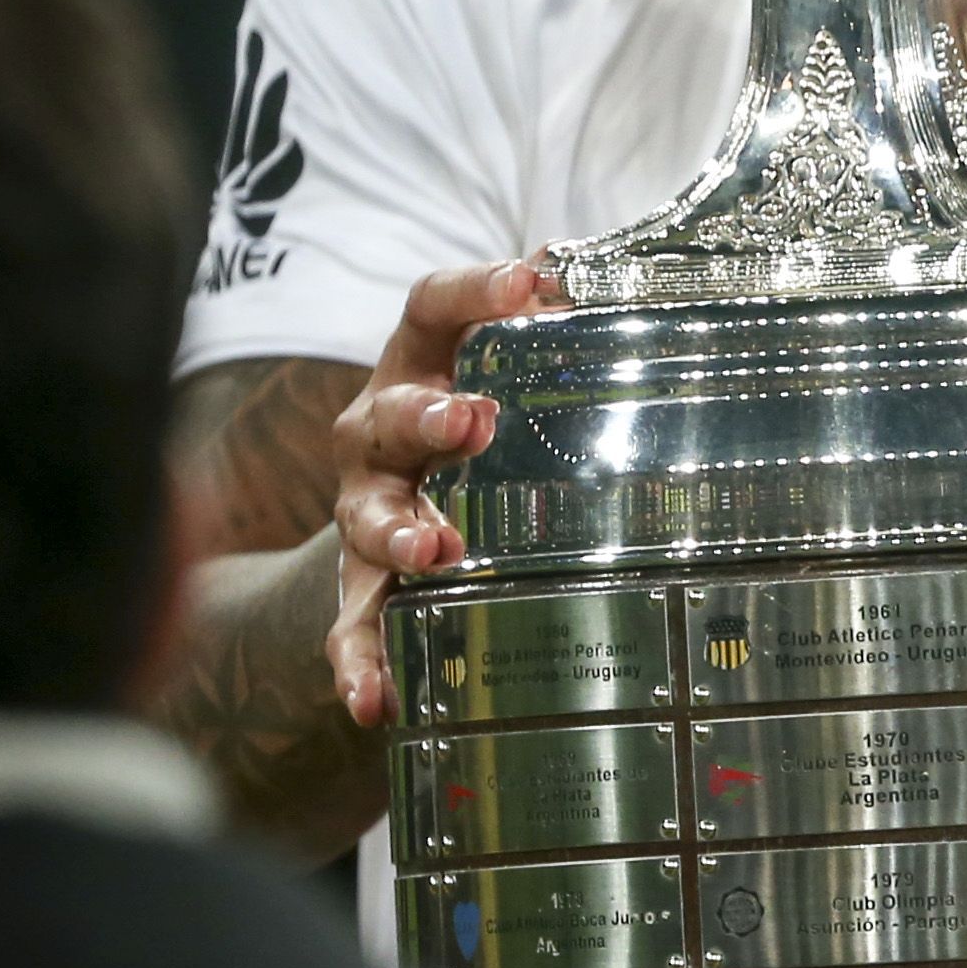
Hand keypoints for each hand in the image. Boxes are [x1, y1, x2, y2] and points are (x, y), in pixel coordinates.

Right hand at [327, 259, 556, 728]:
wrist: (407, 481)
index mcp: (422, 361)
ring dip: (397, 531)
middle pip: (389, 414)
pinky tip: (373, 697)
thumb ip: (567, 318)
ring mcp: (366, 506)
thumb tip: (613, 270)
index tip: (525, 279)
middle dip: (428, 418)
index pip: (433, 307)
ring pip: (366, 517)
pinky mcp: (363, 579)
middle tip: (472, 420)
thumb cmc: (486, 404)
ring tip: (431, 550)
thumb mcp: (524, 357)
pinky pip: (353, 621)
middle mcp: (380, 430)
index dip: (473, 288)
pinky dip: (359, 658)